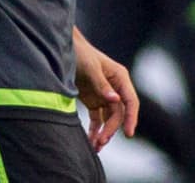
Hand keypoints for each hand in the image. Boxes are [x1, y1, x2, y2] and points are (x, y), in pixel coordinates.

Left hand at [73, 30, 136, 150]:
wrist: (63, 47)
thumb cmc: (79, 52)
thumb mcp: (90, 67)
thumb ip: (102, 84)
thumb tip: (115, 100)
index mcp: (120, 78)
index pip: (130, 102)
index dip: (131, 118)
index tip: (128, 133)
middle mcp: (115, 88)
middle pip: (118, 114)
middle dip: (111, 129)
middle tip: (101, 142)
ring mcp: (104, 95)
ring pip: (109, 119)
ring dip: (103, 133)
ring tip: (95, 147)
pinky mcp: (93, 100)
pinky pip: (97, 119)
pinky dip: (95, 130)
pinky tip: (91, 141)